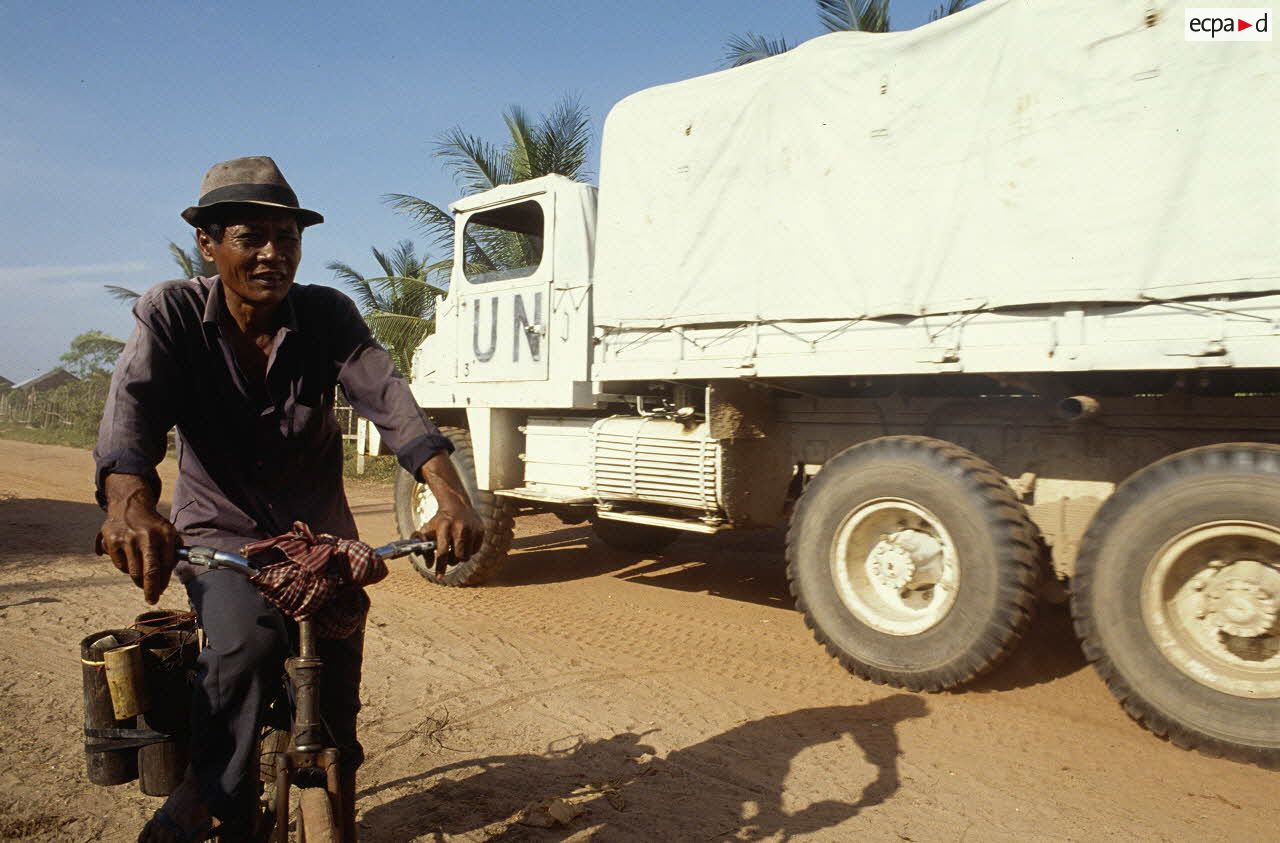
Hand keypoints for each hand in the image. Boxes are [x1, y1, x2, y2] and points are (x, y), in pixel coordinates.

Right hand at [98, 473, 178, 603]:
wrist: (129, 505)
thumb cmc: (152, 525)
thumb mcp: (168, 531)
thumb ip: (174, 550)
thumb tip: (169, 574)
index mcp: (165, 534)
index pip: (166, 565)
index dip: (164, 581)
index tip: (161, 590)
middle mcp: (147, 536)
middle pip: (149, 572)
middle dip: (151, 590)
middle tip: (152, 599)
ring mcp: (128, 538)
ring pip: (133, 571)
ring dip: (137, 579)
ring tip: (140, 577)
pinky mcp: (112, 541)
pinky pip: (119, 565)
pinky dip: (124, 568)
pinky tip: (128, 559)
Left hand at [411, 452, 484, 560]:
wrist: (456, 504)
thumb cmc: (439, 520)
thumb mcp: (427, 529)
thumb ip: (422, 545)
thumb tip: (428, 564)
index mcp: (444, 527)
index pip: (442, 552)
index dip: (440, 566)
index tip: (439, 576)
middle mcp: (459, 528)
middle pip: (456, 557)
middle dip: (451, 561)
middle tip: (447, 557)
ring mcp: (472, 529)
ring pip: (467, 556)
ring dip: (460, 557)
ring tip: (455, 550)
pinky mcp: (481, 530)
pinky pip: (475, 550)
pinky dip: (469, 551)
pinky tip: (464, 544)